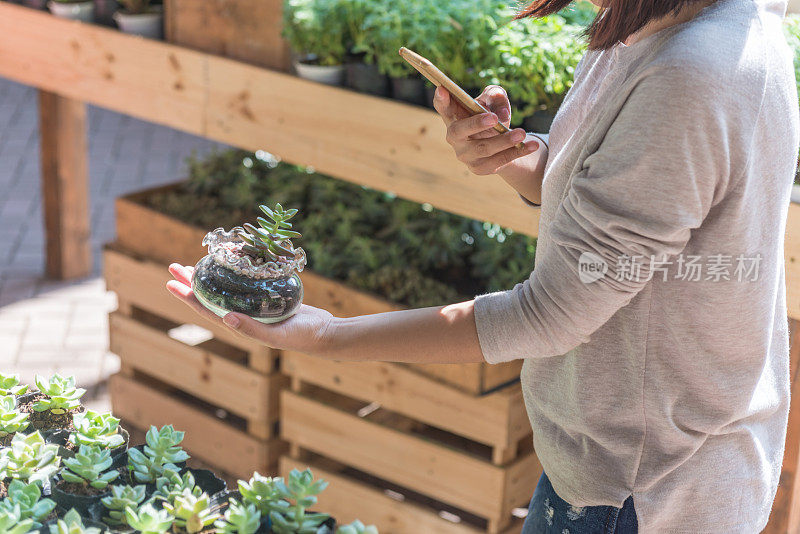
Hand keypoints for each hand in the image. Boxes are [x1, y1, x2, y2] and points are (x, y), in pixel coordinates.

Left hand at [165, 263, 335, 355]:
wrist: (325, 332)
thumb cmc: (301, 336)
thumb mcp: (275, 335)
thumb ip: (251, 329)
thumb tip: (224, 317)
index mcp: (240, 324)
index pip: (206, 309)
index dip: (187, 296)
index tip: (170, 282)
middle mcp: (243, 315)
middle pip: (210, 296)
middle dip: (191, 282)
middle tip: (173, 265)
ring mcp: (255, 306)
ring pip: (225, 288)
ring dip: (210, 276)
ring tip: (196, 262)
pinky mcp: (267, 297)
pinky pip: (244, 283)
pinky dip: (234, 272)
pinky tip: (233, 262)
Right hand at [433, 85, 539, 175]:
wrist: (500, 146)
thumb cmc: (492, 116)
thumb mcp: (495, 101)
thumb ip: (495, 95)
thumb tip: (499, 110)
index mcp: (454, 117)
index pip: (443, 107)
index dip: (441, 99)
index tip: (442, 88)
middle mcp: (455, 137)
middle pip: (460, 131)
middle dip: (476, 124)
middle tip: (493, 118)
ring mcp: (465, 154)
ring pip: (484, 148)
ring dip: (504, 141)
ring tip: (522, 133)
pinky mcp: (480, 168)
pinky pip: (499, 160)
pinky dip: (517, 152)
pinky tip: (532, 146)